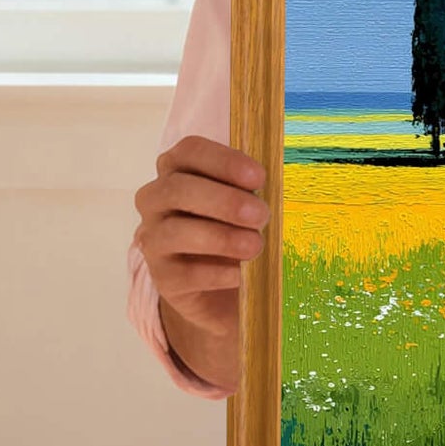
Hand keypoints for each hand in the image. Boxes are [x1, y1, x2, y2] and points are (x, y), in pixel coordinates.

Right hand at [133, 136, 268, 393]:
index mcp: (181, 173)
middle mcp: (158, 203)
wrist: (231, 293)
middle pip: (175, 187)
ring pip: (172, 229)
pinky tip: (237, 277)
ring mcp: (154, 241)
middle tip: (261, 213)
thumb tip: (290, 183)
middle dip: (220, 198)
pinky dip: (211, 272)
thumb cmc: (248, 236)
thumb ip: (258, 193)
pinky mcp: (162, 281)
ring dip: (216, 236)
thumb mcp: (255, 211)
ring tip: (256, 247)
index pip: (187, 152)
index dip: (220, 160)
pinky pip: (179, 273)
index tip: (260, 175)